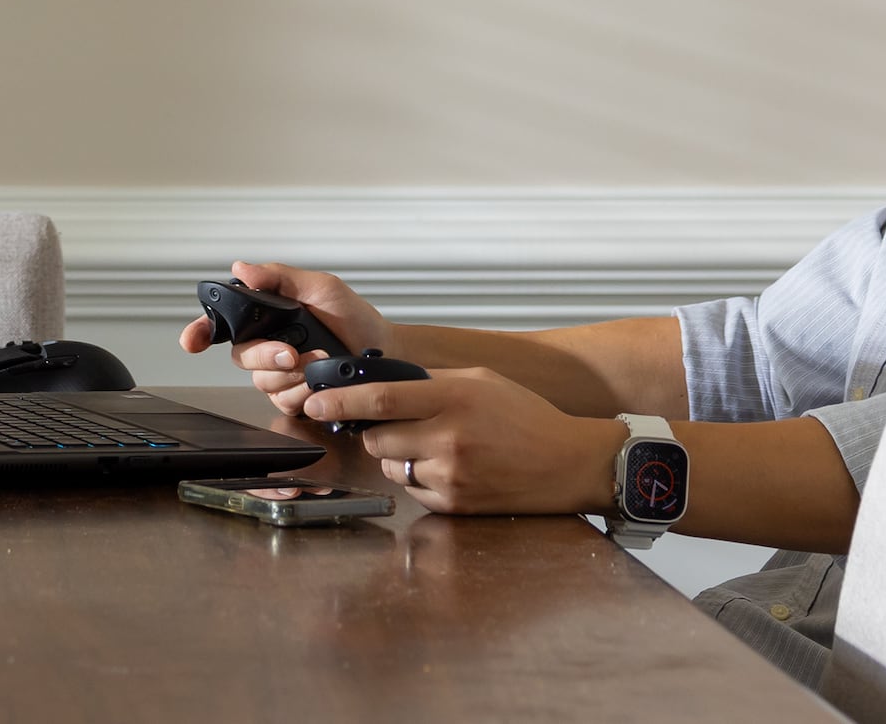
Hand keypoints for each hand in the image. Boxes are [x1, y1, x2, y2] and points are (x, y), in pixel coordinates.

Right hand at [176, 262, 389, 417]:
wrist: (382, 352)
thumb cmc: (354, 318)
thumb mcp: (321, 287)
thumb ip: (280, 278)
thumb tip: (242, 268)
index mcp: (266, 317)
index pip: (222, 324)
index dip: (201, 332)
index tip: (193, 341)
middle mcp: (267, 346)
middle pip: (242, 357)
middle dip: (265, 356)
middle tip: (291, 353)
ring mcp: (280, 374)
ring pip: (262, 382)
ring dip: (290, 375)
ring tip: (318, 363)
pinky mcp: (295, 398)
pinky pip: (283, 401)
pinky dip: (301, 394)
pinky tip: (318, 384)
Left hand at [302, 367, 623, 517]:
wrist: (570, 463)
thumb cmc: (527, 417)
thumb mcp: (480, 381)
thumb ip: (431, 383)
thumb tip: (380, 382)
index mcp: (453, 399)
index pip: (379, 399)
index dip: (339, 400)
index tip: (314, 400)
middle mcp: (449, 438)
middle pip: (376, 439)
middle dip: (373, 432)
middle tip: (392, 426)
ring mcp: (452, 475)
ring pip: (391, 467)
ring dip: (397, 456)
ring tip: (431, 446)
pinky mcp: (455, 504)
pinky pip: (413, 490)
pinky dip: (419, 479)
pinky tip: (450, 468)